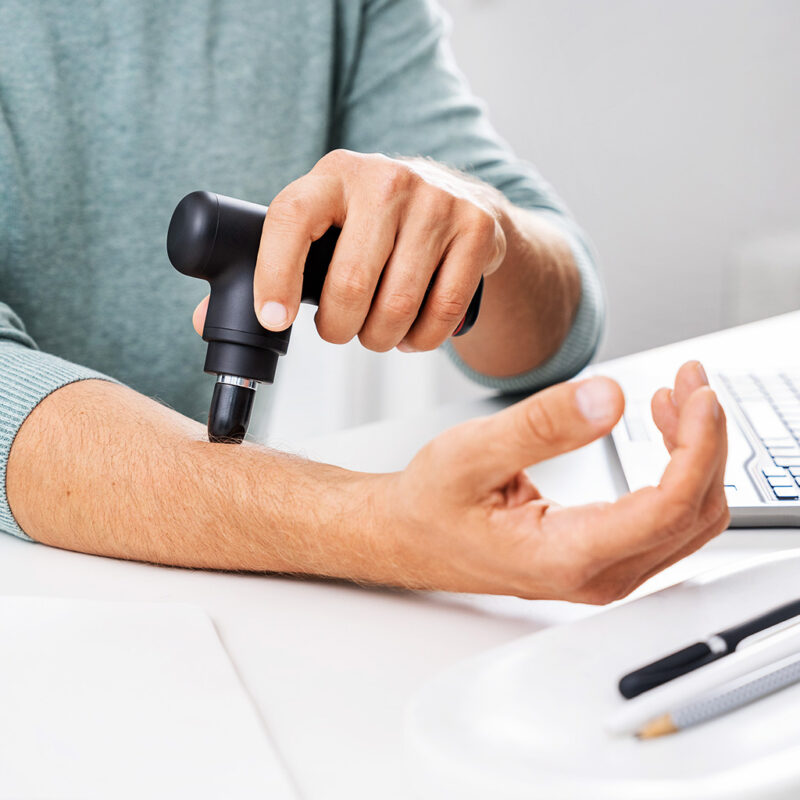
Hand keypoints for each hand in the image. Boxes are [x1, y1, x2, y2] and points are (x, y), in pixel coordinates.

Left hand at [192, 150, 506, 351]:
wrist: (458, 203)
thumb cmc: (373, 228)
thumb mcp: (324, 229)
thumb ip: (271, 270)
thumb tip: (210, 321)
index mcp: (332, 176)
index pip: (290, 220)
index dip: (274, 276)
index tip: (272, 321)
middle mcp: (385, 180)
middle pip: (349, 283)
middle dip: (338, 329)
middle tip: (340, 331)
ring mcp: (436, 202)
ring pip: (397, 306)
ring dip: (379, 339)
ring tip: (377, 331)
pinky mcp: (475, 229)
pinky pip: (442, 312)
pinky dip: (421, 340)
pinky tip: (412, 331)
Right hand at [380, 360, 728, 601]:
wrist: (411, 537)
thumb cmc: (431, 504)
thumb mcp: (471, 453)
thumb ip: (540, 427)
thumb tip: (609, 397)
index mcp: (565, 556)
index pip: (668, 508)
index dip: (698, 447)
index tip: (699, 395)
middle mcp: (596, 576)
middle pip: (694, 513)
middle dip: (706, 441)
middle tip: (689, 383)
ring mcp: (605, 572)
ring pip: (690, 517)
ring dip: (696, 454)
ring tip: (675, 398)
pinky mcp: (605, 557)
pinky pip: (668, 517)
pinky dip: (678, 469)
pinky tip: (661, 430)